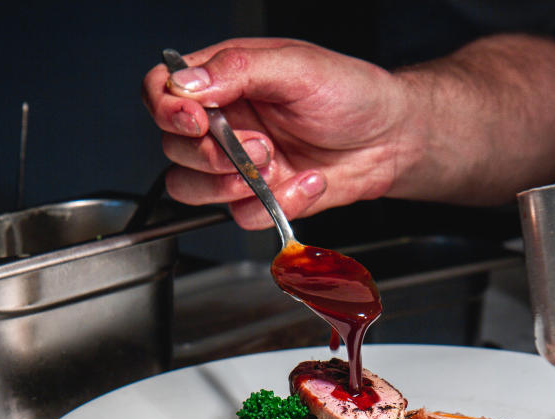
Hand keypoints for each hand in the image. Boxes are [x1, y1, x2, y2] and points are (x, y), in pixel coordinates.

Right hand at [142, 38, 412, 229]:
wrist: (392, 139)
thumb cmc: (352, 93)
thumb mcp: (298, 67)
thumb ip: (239, 69)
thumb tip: (188, 83)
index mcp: (224, 79)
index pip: (162, 90)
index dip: (167, 109)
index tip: (196, 121)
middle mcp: (224, 121)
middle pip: (172, 147)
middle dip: (210, 155)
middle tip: (258, 144)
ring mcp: (239, 162)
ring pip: (192, 188)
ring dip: (232, 184)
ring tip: (276, 164)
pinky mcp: (260, 196)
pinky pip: (241, 215)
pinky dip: (276, 203)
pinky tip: (308, 181)